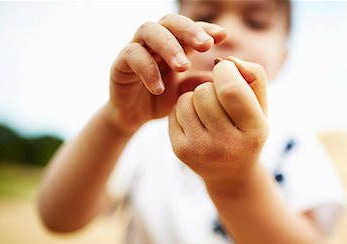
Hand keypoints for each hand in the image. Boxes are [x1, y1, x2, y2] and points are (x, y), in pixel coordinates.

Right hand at [106, 14, 227, 134]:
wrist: (134, 118)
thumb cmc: (163, 100)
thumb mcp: (187, 93)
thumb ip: (201, 83)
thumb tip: (226, 77)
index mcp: (175, 44)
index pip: (191, 27)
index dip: (206, 28)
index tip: (223, 36)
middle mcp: (155, 41)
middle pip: (170, 21)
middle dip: (189, 30)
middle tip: (206, 45)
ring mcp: (136, 48)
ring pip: (149, 31)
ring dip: (169, 46)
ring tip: (184, 66)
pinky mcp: (120, 63)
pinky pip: (132, 55)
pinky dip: (147, 70)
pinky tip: (160, 87)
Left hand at [168, 57, 268, 185]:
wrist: (230, 172)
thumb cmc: (247, 130)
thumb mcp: (261, 106)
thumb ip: (253, 75)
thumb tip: (226, 60)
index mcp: (254, 131)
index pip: (230, 89)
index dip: (225, 71)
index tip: (226, 71)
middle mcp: (227, 145)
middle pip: (204, 92)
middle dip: (210, 86)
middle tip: (218, 96)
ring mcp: (201, 150)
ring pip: (186, 99)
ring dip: (195, 96)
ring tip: (208, 110)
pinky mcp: (181, 151)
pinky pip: (175, 111)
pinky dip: (184, 109)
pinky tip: (197, 121)